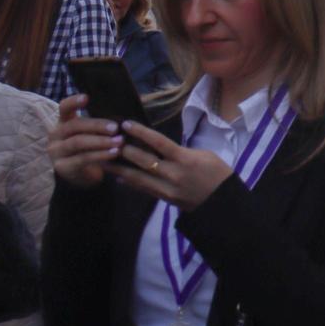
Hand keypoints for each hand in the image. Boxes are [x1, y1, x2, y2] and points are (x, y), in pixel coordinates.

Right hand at [48, 95, 123, 187]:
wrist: (82, 176)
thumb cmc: (90, 148)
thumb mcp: (93, 133)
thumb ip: (100, 123)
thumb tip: (124, 109)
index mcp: (63, 122)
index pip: (64, 107)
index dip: (74, 101)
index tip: (87, 97)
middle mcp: (56, 135)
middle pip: (74, 125)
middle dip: (97, 125)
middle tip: (116, 128)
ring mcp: (56, 151)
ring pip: (78, 142)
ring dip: (101, 141)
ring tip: (119, 141)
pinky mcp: (62, 167)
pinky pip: (82, 159)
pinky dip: (100, 155)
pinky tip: (114, 153)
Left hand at [111, 122, 233, 211]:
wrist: (221, 201)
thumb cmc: (217, 173)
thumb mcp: (204, 155)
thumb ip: (181, 151)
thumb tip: (161, 149)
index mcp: (184, 159)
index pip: (158, 142)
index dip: (141, 132)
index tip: (126, 124)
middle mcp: (171, 174)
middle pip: (142, 160)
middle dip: (124, 150)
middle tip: (107, 141)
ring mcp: (165, 188)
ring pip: (137, 177)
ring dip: (119, 168)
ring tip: (103, 160)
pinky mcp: (163, 198)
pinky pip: (142, 188)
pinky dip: (129, 182)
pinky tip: (118, 177)